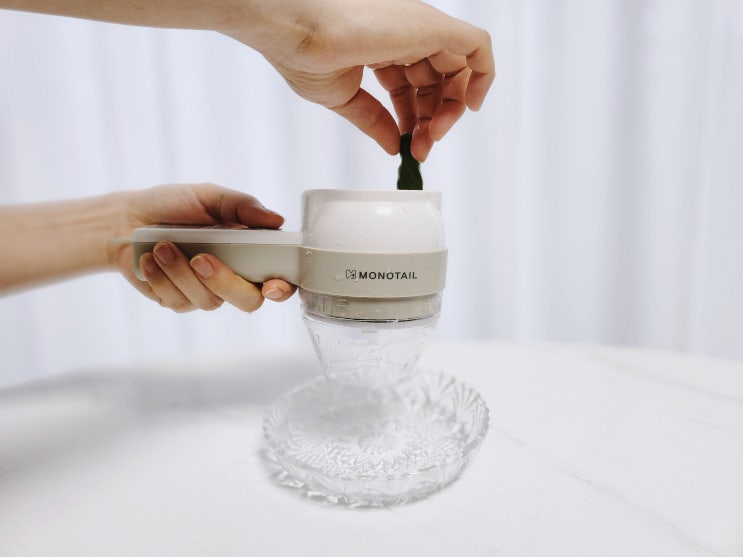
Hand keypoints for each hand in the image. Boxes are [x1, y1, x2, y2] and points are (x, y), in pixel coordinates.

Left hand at [112, 183, 295, 312]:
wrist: (125, 219)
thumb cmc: (172, 205)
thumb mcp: (210, 197)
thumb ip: (243, 206)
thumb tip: (277, 219)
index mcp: (250, 253)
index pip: (279, 279)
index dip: (282, 288)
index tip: (270, 285)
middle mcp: (233, 277)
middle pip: (248, 301)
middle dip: (225, 281)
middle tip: (200, 258)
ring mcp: (205, 292)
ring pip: (209, 301)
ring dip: (182, 273)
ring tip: (163, 246)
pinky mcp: (177, 301)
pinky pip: (178, 301)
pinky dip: (161, 278)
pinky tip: (150, 259)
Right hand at [224, 0, 494, 160]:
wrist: (294, 34)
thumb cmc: (302, 53)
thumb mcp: (344, 98)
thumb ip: (374, 119)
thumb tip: (392, 144)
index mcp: (383, 44)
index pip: (414, 83)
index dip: (416, 117)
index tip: (408, 143)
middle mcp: (406, 33)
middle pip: (439, 79)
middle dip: (434, 119)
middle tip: (422, 146)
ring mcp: (420, 28)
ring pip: (459, 70)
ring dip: (450, 111)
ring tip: (431, 137)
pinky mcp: (433, 26)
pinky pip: (478, 47)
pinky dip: (484, 76)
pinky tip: (470, 106)